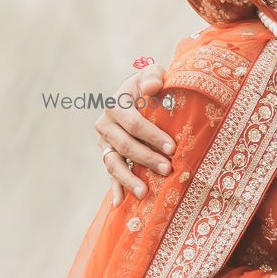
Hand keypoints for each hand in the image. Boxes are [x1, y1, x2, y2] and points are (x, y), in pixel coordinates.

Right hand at [95, 65, 171, 204]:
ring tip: (144, 193)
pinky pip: (109, 173)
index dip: (152, 136)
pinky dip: (114, 188)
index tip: (172, 148)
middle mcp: (105, 124)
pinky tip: (118, 204)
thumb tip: (153, 87)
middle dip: (146, 159)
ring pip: (113, 162)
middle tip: (167, 170)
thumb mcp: (153, 73)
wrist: (138, 92)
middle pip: (124, 145)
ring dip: (128, 179)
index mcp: (116, 104)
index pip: (134, 123)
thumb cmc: (151, 84)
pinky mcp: (107, 154)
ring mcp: (104, 141)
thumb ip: (153, 76)